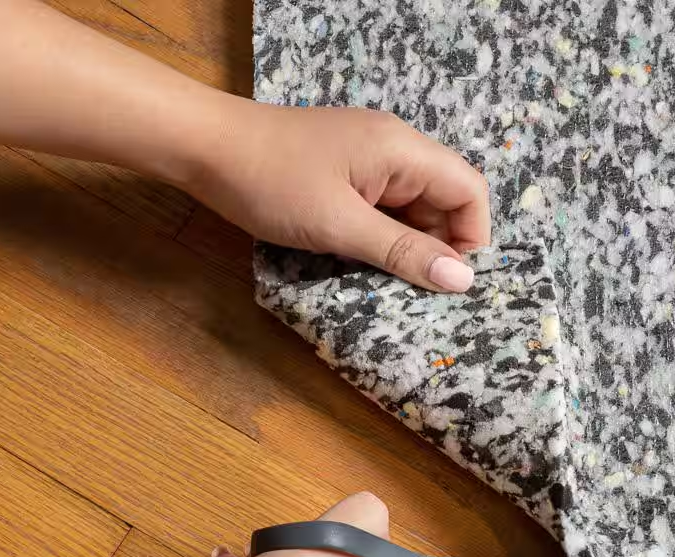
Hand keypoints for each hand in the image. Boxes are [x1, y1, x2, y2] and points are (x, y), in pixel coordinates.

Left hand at [186, 97, 490, 291]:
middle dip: (436, 248)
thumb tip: (462, 280)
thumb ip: (403, 252)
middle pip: (443, 202)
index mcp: (403, 149)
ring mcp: (369, 162)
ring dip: (405, 248)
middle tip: (412, 291)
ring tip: (383, 280)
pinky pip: (383, 210)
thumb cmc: (271, 181)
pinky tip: (361, 261)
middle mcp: (394, 150)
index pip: (468, 190)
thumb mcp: (341, 224)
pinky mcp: (346, 175)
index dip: (470, 239)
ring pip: (412, 211)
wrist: (204, 148)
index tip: (449, 282)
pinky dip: (381, 238)